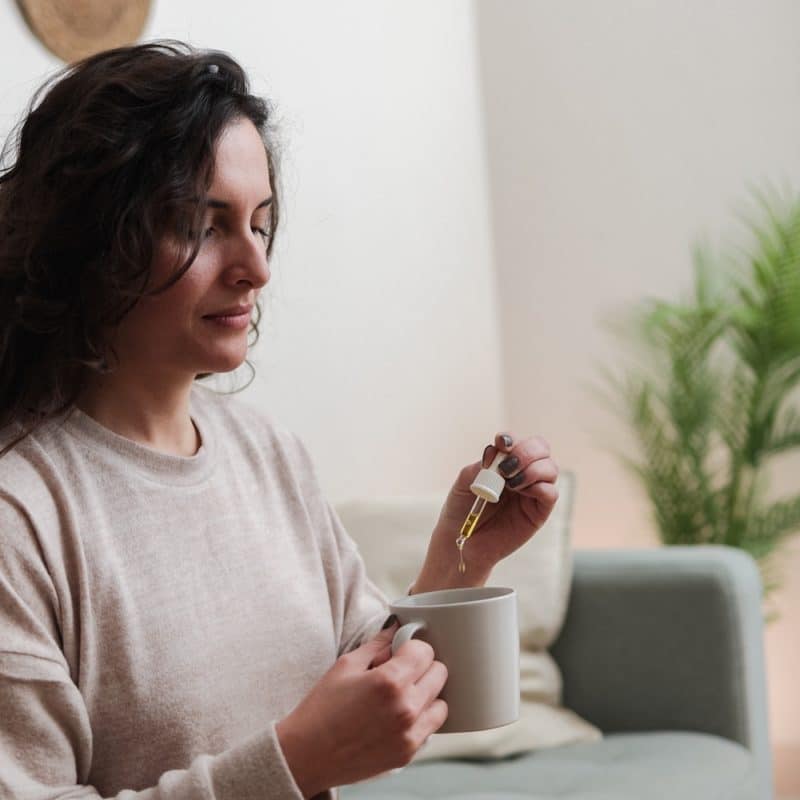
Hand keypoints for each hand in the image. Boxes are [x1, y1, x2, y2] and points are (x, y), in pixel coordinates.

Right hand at [275, 624, 447, 796]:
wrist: (307, 755)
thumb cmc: (322, 709)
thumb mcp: (346, 665)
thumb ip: (377, 644)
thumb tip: (396, 628)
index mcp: (390, 681)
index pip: (425, 651)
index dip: (411, 647)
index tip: (400, 651)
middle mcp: (406, 708)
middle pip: (439, 673)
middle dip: (422, 667)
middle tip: (401, 671)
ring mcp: (410, 734)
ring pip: (441, 703)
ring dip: (427, 694)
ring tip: (402, 695)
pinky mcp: (408, 753)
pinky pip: (431, 728)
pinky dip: (422, 719)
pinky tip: (398, 716)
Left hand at [413, 433, 558, 591]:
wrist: (459, 541)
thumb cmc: (460, 510)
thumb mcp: (464, 483)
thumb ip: (480, 466)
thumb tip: (496, 454)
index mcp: (504, 462)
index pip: (518, 441)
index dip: (511, 439)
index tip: (500, 443)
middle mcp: (522, 473)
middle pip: (541, 448)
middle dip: (526, 451)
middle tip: (505, 468)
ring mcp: (532, 492)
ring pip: (550, 468)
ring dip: (532, 469)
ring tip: (510, 483)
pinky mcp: (538, 512)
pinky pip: (551, 493)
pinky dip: (539, 487)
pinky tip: (520, 492)